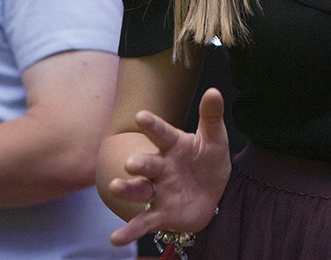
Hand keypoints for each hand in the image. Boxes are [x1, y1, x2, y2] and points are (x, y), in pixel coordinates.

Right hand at [106, 89, 231, 245]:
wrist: (210, 193)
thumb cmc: (208, 161)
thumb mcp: (214, 139)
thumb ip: (211, 117)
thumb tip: (215, 91)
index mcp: (173, 146)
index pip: (162, 133)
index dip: (152, 125)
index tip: (140, 116)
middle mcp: (160, 167)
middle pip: (147, 164)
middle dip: (138, 163)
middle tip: (131, 164)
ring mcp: (158, 191)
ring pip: (139, 190)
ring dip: (127, 190)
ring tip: (116, 188)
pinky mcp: (160, 214)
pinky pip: (144, 223)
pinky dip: (129, 232)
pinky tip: (115, 239)